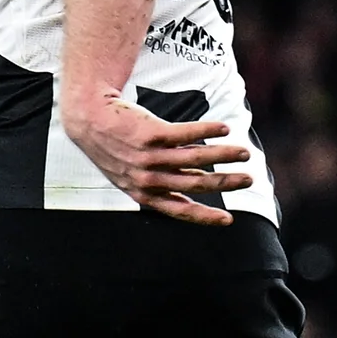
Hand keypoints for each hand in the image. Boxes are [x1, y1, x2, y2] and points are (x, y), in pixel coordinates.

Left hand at [63, 92, 252, 223]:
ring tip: (244, 153)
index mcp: (143, 193)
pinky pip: (185, 134)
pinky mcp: (150, 134)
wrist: (88, 117)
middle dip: (225, 183)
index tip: (228, 220)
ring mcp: (148, 156)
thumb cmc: (112, 145)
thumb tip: (195, 182)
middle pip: (194, 184)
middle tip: (248, 180)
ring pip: (194, 159)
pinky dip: (207, 131)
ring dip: (223, 155)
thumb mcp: (130, 173)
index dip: (204, 216)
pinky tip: (224, 129)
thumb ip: (160, 180)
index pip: (179, 209)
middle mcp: (147, 178)